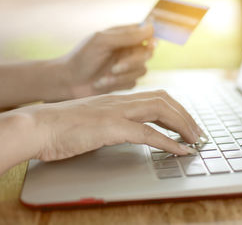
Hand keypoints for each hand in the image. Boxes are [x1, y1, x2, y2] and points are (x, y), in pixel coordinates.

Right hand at [27, 90, 203, 161]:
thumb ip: (112, 120)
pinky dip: (168, 143)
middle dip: (185, 116)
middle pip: (164, 100)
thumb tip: (129, 129)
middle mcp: (121, 101)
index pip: (156, 97)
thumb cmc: (61, 125)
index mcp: (118, 99)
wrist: (37, 125)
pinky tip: (180, 151)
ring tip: (195, 140)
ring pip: (161, 110)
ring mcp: (117, 112)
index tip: (187, 124)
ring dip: (183, 125)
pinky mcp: (111, 127)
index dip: (176, 109)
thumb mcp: (93, 119)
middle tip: (198, 133)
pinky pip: (147, 133)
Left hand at [61, 23, 154, 97]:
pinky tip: (101, 83)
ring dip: (122, 75)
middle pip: (147, 53)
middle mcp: (128, 50)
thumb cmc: (82, 57)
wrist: (68, 81)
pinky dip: (118, 84)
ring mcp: (127, 67)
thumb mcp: (103, 41)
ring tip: (103, 77)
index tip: (148, 44)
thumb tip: (151, 27)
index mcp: (123, 36)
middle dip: (132, 62)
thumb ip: (127, 35)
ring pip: (142, 70)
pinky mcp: (124, 82)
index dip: (150, 39)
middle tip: (115, 67)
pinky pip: (134, 83)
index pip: (146, 33)